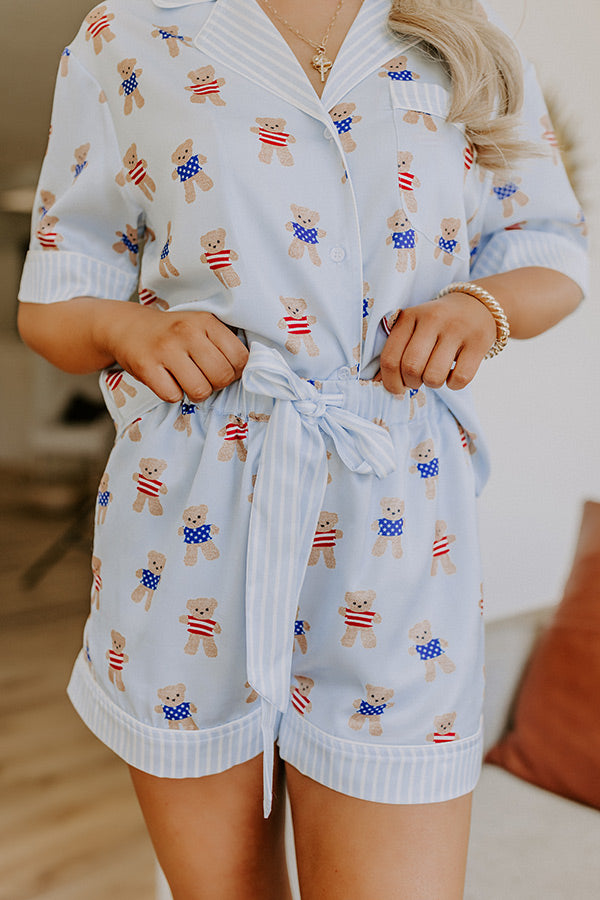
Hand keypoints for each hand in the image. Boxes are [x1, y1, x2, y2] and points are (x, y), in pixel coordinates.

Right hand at [102, 307, 248, 401]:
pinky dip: (173, 395)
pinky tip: (167, 381)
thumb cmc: (172, 333)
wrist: (127, 327)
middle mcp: (186, 332)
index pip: (240, 358)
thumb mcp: (200, 326)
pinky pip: (173, 396)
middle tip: (205, 378)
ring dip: (196, 393)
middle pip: (221, 377)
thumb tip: (249, 373)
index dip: (236, 372)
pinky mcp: (146, 367)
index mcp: (206, 322)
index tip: (224, 370)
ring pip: (199, 390)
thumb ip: (223, 344)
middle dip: (216, 384)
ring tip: (187, 381)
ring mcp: (165, 349)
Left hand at [374, 293, 496, 392]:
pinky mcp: (478, 342)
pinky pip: (460, 378)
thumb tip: (377, 382)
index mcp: (410, 317)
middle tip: (419, 379)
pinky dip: (454, 384)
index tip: (397, 387)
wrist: (478, 304)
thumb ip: (395, 351)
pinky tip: (454, 373)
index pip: (390, 358)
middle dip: (412, 383)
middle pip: (411, 368)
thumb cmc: (437, 324)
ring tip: (436, 374)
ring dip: (433, 384)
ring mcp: (457, 330)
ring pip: (434, 376)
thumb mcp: (413, 327)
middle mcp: (432, 320)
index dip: (390, 381)